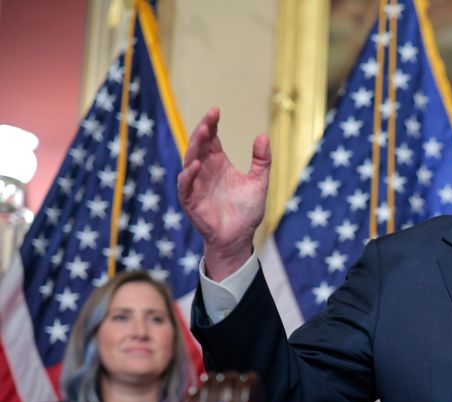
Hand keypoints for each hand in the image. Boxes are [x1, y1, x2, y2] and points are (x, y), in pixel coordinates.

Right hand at [178, 106, 270, 280]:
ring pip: (190, 161)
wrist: (239, 238)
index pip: (212, 139)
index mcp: (218, 164)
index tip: (216, 110)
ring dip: (195, 147)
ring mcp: (195, 185)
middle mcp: (204, 171)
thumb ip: (262, 161)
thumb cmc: (246, 211)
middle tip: (210, 118)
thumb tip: (263, 135)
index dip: (212, 124)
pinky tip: (196, 165)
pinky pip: (186, 186)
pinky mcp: (190, 201)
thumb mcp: (259, 183)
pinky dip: (189, 175)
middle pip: (199, 145)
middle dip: (203, 131)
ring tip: (204, 133)